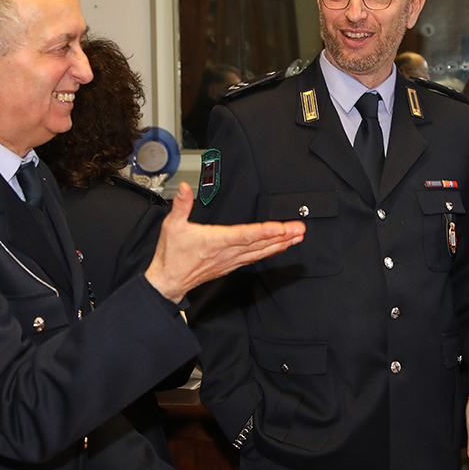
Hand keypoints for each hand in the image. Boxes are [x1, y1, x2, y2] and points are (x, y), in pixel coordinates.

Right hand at [145, 183, 304, 301]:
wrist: (168, 281)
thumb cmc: (171, 255)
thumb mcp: (172, 226)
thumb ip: (181, 206)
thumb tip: (185, 188)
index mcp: (215, 241)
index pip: (245, 235)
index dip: (265, 231)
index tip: (281, 227)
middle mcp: (227, 253)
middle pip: (259, 243)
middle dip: (282, 236)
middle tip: (299, 229)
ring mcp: (231, 260)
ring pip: (260, 252)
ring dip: (280, 244)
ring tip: (297, 237)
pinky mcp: (231, 265)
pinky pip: (255, 258)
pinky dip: (269, 252)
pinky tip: (279, 247)